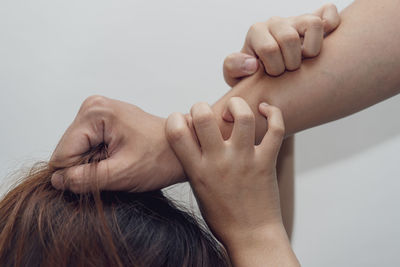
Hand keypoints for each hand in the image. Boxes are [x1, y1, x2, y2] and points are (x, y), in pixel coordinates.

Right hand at [50, 95, 183, 192]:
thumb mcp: (122, 173)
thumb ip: (86, 179)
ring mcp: (98, 112)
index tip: (100, 181)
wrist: (183, 148)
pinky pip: (88, 146)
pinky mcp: (103, 121)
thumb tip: (58, 181)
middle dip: (86, 168)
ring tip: (118, 164)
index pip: (63, 153)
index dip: (75, 176)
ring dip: (93, 164)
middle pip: (69, 150)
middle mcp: (93, 107)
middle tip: (114, 170)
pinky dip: (99, 158)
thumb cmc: (162, 157)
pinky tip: (118, 158)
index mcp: (95, 113)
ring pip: (77, 150)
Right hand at [165, 97, 284, 245]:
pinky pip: (275, 130)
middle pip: (205, 117)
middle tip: (206, 114)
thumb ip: (194, 161)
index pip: (176, 132)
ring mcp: (245, 161)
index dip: (175, 119)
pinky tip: (265, 110)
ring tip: (233, 110)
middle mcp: (219, 162)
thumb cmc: (222, 215)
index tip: (181, 120)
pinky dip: (273, 113)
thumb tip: (194, 134)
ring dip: (236, 105)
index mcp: (197, 170)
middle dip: (201, 107)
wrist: (251, 235)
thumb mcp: (198, 188)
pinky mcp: (266, 162)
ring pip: (243, 117)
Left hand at [223, 3, 339, 84]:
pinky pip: (329, 14)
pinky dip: (330, 26)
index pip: (269, 48)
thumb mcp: (234, 75)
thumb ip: (233, 67)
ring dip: (311, 50)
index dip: (274, 68)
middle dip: (291, 63)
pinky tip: (323, 44)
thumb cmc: (251, 75)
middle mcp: (276, 22)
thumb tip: (253, 63)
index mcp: (256, 32)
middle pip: (290, 38)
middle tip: (287, 72)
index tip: (271, 75)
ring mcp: (296, 20)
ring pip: (313, 24)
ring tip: (303, 62)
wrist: (267, 74)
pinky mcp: (316, 20)